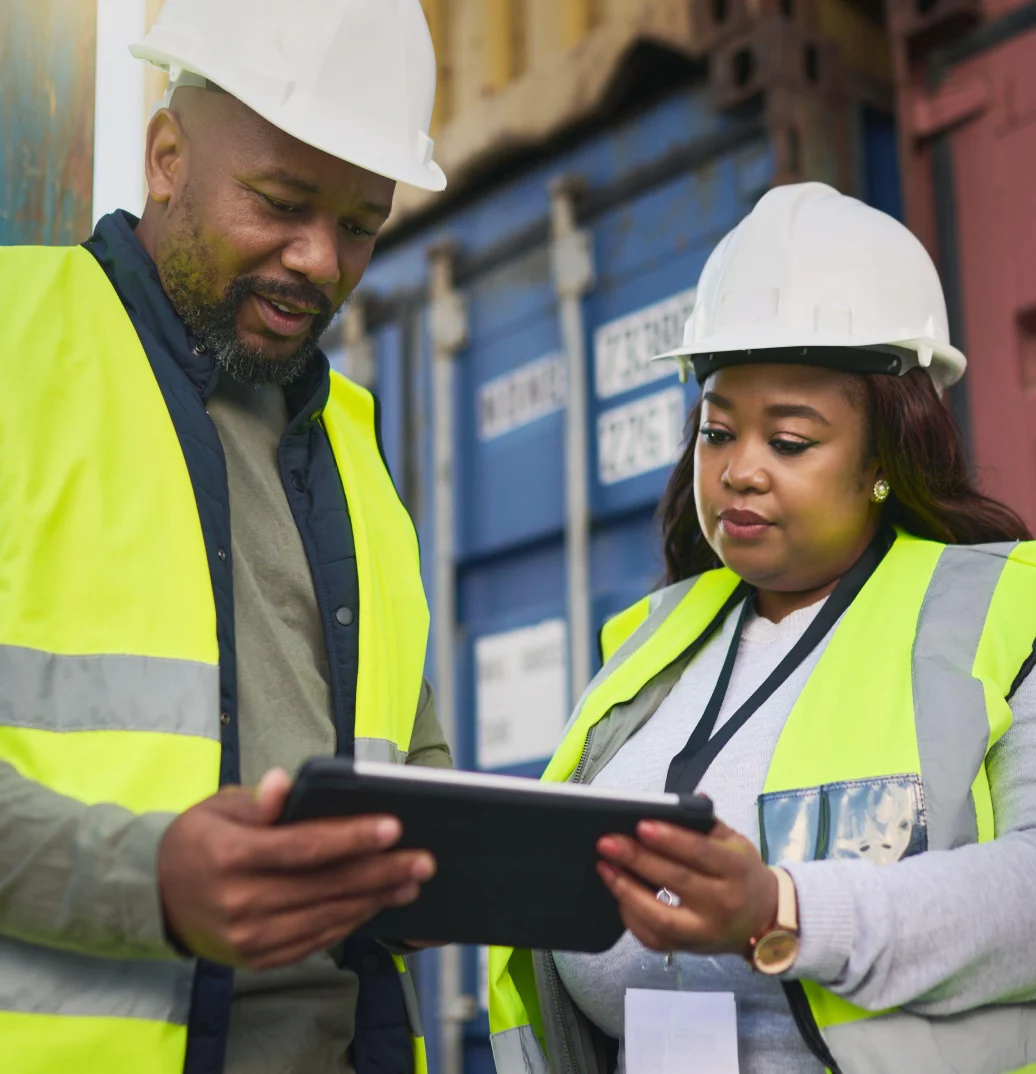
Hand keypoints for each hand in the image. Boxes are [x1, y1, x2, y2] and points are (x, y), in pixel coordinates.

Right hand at [158, 768, 435, 969]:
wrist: (156, 896)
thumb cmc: (200, 839)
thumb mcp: (220, 807)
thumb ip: (259, 799)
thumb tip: (285, 782)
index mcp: (230, 856)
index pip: (304, 847)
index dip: (352, 837)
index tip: (394, 826)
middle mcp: (239, 902)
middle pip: (325, 886)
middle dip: (381, 871)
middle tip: (423, 859)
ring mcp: (248, 937)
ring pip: (326, 916)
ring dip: (375, 899)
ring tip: (411, 881)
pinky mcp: (257, 958)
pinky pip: (315, 940)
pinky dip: (349, 921)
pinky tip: (375, 903)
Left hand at [596, 819, 777, 955]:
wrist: (763, 920)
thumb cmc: (742, 873)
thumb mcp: (736, 843)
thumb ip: (707, 823)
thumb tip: (683, 801)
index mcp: (736, 871)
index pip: (701, 853)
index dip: (671, 839)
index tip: (641, 825)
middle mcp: (722, 904)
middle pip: (676, 880)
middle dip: (637, 860)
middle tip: (607, 842)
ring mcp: (704, 932)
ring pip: (660, 916)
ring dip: (626, 890)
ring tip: (604, 866)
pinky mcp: (688, 948)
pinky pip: (653, 937)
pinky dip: (631, 916)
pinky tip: (617, 893)